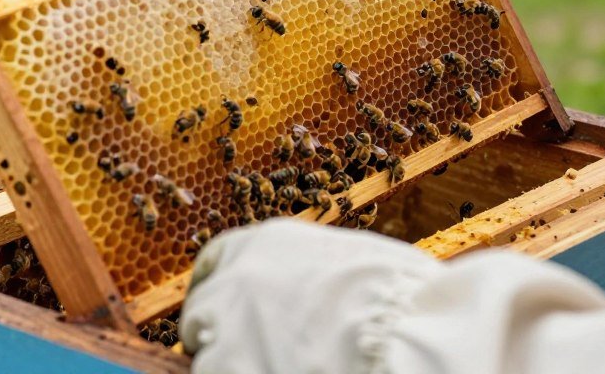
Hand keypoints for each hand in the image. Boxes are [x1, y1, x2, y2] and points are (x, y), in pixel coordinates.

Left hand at [181, 219, 440, 372]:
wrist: (403, 332)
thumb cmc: (401, 298)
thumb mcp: (355, 261)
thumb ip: (316, 273)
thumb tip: (320, 297)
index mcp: (266, 243)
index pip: (214, 263)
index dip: (218, 291)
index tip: (224, 312)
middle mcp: (235, 278)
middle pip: (201, 313)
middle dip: (219, 336)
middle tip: (252, 356)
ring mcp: (226, 326)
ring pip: (207, 356)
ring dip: (232, 365)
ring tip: (274, 368)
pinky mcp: (225, 367)